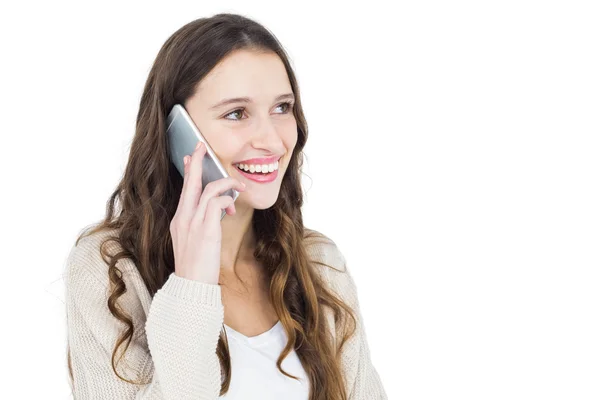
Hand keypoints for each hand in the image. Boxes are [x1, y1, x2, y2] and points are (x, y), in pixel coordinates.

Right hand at [169, 141, 245, 283]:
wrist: (191, 286)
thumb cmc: (196, 268)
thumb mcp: (195, 242)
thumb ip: (202, 225)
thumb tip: (217, 212)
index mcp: (179, 220)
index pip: (184, 190)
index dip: (188, 172)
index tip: (191, 157)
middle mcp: (183, 218)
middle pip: (190, 182)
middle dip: (197, 162)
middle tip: (201, 146)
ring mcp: (193, 222)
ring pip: (208, 189)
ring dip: (226, 183)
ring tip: (239, 187)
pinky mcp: (205, 229)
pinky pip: (217, 202)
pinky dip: (227, 199)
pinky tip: (233, 206)